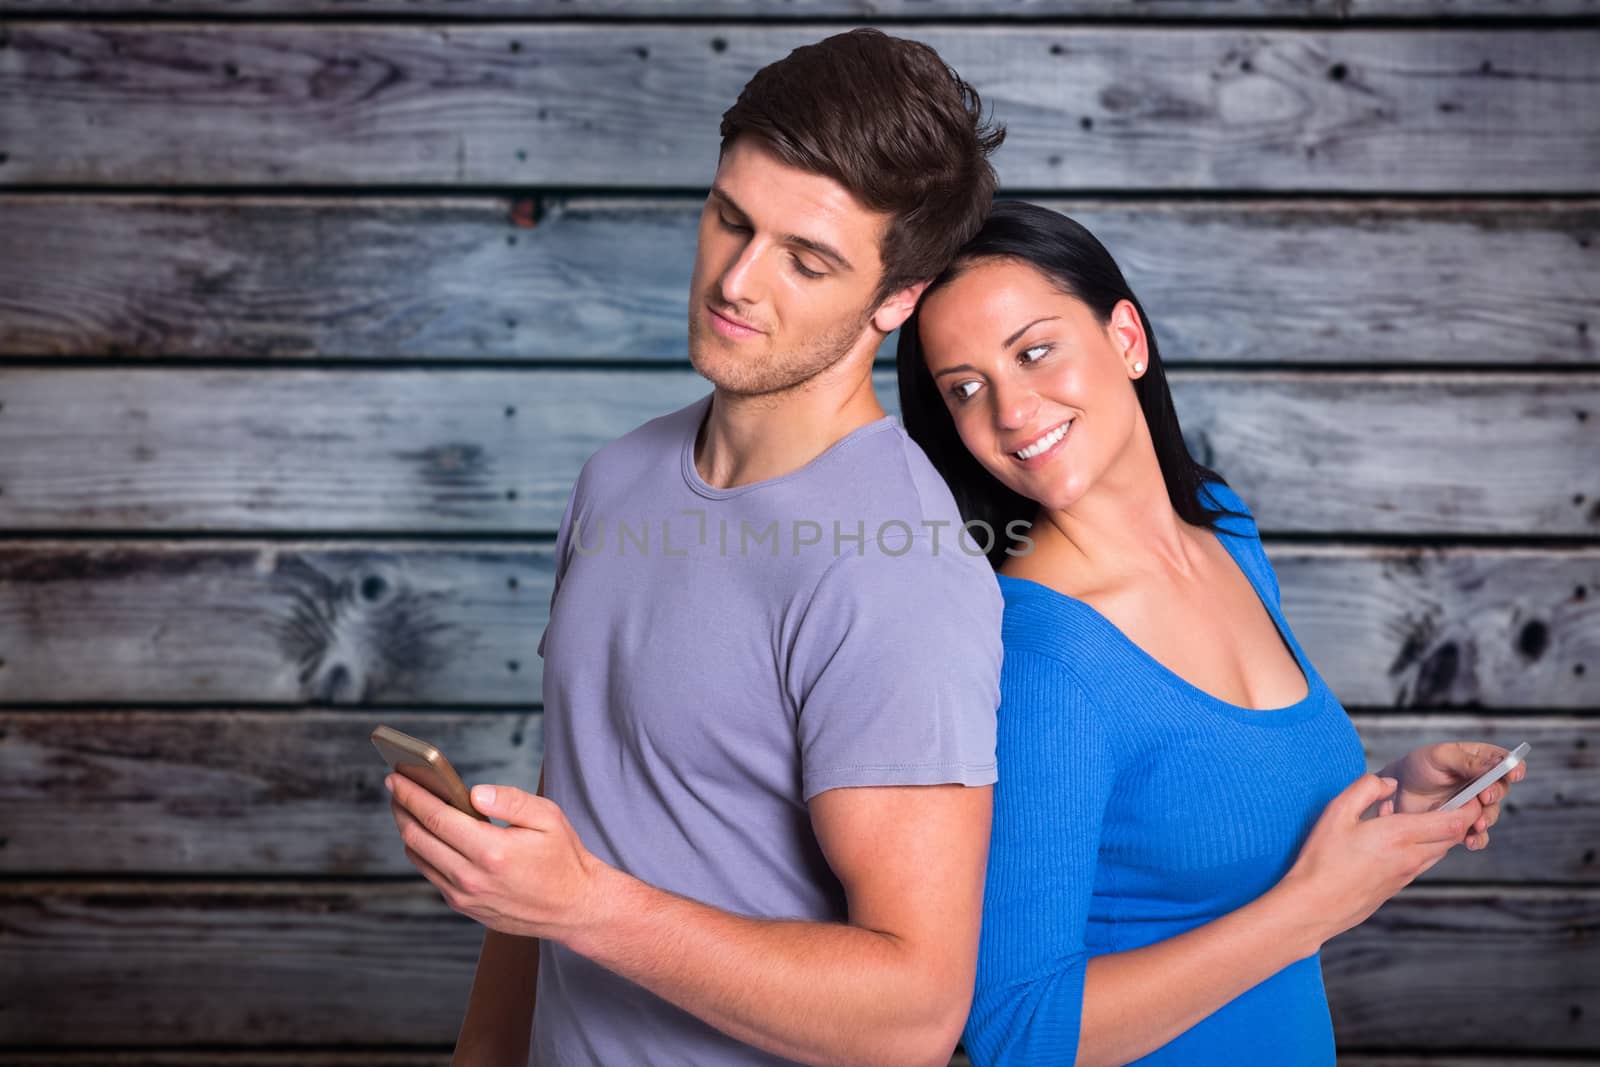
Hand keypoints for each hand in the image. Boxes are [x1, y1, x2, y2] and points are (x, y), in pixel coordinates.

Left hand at [386, 773, 602, 942]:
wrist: (573, 907)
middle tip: (395, 787)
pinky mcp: (463, 906)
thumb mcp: (549, 818)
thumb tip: (474, 792)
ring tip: (408, 807)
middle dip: (401, 808)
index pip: (436, 817)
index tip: (396, 777)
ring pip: (419, 857)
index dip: (412, 794)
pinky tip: (428, 835)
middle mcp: (471, 877)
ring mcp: (464, 896)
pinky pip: (431, 874)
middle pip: (417, 837)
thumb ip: (510, 800)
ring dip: (408, 829)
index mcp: (492, 851)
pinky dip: (423, 851)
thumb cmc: (563, 858)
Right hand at [1275, 773, 1479, 949]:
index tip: (1473, 795)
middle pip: (1452, 838)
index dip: (1470, 808)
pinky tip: (1395, 837)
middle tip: (1455, 800)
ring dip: (1439, 833)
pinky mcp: (1397, 887)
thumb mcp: (1337, 812)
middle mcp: (1410, 857)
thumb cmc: (1322, 859)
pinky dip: (1420, 846)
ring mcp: (1406, 875)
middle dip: (1460, 819)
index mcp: (1400, 835)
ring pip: (1438, 851)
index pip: (1453, 823)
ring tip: (1421, 816)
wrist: (1315, 906)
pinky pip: (1420, 862)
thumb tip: (1390, 783)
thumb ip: (1366, 789)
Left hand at [1377, 741, 1527, 849]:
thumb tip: (1494, 764)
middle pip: (1501, 788)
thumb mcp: (1440, 756)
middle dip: (1496, 793)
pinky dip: (1478, 839)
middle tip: (1485, 796)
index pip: (1504, 761)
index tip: (1513, 773)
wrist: (1396, 791)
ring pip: (1491, 813)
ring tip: (1477, 822)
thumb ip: (1466, 760)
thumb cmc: (1419, 766)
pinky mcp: (1464, 823)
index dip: (1514, 767)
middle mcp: (1481, 782)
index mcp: (1479, 760)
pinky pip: (1479, 834)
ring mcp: (1474, 804)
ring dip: (1487, 818)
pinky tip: (1470, 841)